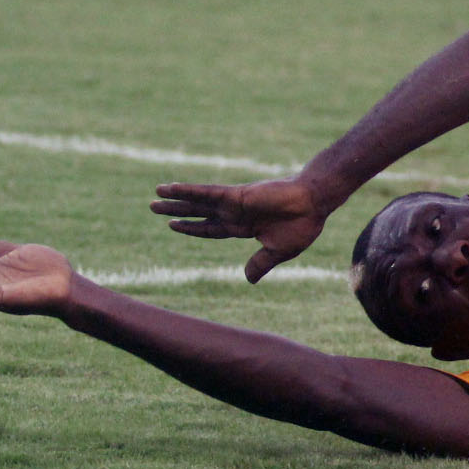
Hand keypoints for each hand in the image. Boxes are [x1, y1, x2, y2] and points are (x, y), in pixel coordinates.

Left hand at [150, 177, 327, 282]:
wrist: (314, 204)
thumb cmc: (302, 226)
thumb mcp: (279, 251)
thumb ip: (260, 263)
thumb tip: (247, 279)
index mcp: (244, 227)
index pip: (211, 228)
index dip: (192, 227)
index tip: (172, 224)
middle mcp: (235, 213)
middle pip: (198, 212)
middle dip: (176, 210)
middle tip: (153, 207)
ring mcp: (234, 203)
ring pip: (198, 201)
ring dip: (176, 198)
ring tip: (155, 192)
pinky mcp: (236, 195)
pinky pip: (207, 193)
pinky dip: (188, 191)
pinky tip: (171, 188)